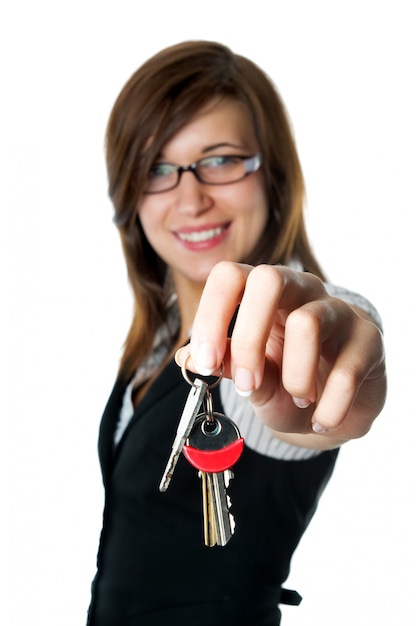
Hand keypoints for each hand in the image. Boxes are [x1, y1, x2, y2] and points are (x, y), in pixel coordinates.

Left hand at [176, 262, 386, 448]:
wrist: (334, 408)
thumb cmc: (286, 385)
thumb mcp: (252, 379)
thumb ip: (225, 365)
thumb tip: (187, 359)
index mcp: (264, 294)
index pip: (229, 276)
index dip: (211, 316)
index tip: (204, 363)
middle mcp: (301, 291)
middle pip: (269, 280)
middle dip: (249, 338)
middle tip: (247, 385)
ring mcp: (338, 311)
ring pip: (308, 322)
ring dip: (294, 378)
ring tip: (299, 400)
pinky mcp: (370, 339)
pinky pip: (347, 369)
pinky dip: (328, 407)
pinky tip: (322, 419)